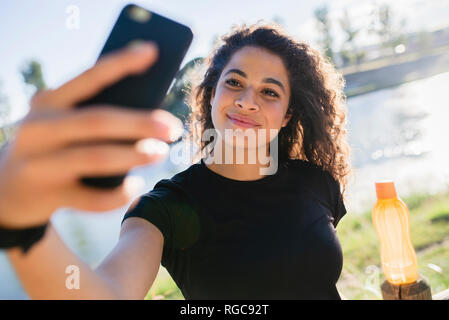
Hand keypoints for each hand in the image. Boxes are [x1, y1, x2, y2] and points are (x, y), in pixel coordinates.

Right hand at [0, 42, 182, 227]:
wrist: (8, 187)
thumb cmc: (52, 145)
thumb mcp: (63, 120)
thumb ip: (93, 111)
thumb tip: (150, 111)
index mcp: (48, 102)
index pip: (89, 77)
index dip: (121, 63)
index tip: (152, 52)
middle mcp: (40, 128)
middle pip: (98, 121)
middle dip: (140, 123)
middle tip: (174, 128)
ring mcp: (41, 163)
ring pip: (95, 157)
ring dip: (134, 155)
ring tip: (161, 152)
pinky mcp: (48, 195)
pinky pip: (91, 198)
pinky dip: (118, 194)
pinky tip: (136, 186)